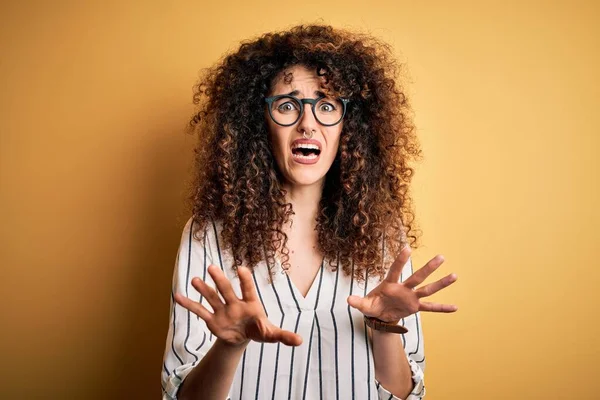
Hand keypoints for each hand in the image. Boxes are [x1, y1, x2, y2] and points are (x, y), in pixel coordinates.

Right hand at [174, 264, 302, 346]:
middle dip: (220, 280)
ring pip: (212, 297)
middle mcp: (234, 303)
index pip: (248, 289)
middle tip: (212, 268)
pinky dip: (189, 304)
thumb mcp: (271, 334)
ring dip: (203, 289)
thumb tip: (300, 341)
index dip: (245, 280)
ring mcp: (222, 310)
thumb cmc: (258, 330)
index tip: (242, 269)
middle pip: (226, 290)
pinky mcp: (212, 319)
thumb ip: (283, 335)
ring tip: (195, 279)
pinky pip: (199, 310)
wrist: (242, 336)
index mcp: (250, 303)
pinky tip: (177, 295)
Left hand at [347, 246, 457, 322]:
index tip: (407, 248)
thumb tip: (348, 300)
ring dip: (440, 283)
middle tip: (441, 257)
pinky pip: (430, 307)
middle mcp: (403, 289)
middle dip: (429, 268)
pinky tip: (455, 307)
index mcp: (390, 285)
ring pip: (427, 289)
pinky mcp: (415, 307)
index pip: (396, 270)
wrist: (380, 316)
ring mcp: (411, 297)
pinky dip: (442, 308)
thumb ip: (358, 302)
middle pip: (418, 277)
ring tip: (454, 275)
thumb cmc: (372, 305)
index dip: (401, 260)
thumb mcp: (364, 305)